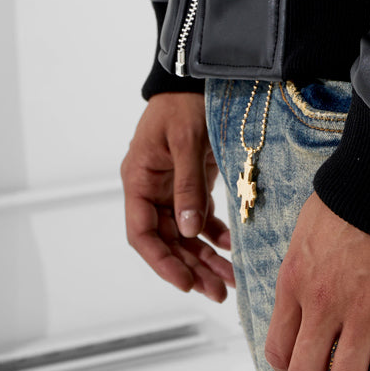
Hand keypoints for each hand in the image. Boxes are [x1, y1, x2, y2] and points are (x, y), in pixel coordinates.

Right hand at [121, 93, 234, 301]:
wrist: (196, 78)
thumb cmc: (184, 104)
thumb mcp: (186, 142)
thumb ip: (187, 186)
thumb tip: (188, 231)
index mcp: (138, 180)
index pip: (142, 234)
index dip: (161, 262)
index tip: (185, 282)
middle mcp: (151, 190)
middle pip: (167, 241)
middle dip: (191, 268)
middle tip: (217, 292)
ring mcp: (170, 188)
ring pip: (185, 234)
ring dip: (205, 257)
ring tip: (228, 281)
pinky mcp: (191, 182)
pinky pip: (199, 217)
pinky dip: (214, 234)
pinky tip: (231, 247)